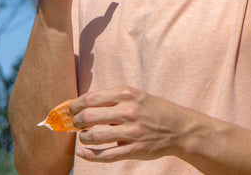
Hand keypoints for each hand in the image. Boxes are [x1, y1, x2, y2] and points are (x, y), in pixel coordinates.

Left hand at [70, 87, 194, 162]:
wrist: (179, 128)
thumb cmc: (154, 109)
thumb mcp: (136, 95)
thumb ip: (113, 98)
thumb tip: (84, 105)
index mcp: (127, 94)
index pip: (91, 98)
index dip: (76, 105)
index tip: (71, 109)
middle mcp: (128, 111)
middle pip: (89, 116)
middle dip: (76, 122)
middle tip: (75, 124)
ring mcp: (131, 132)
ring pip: (95, 136)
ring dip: (83, 138)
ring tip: (84, 137)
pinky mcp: (134, 149)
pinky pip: (106, 155)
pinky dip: (90, 155)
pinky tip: (83, 152)